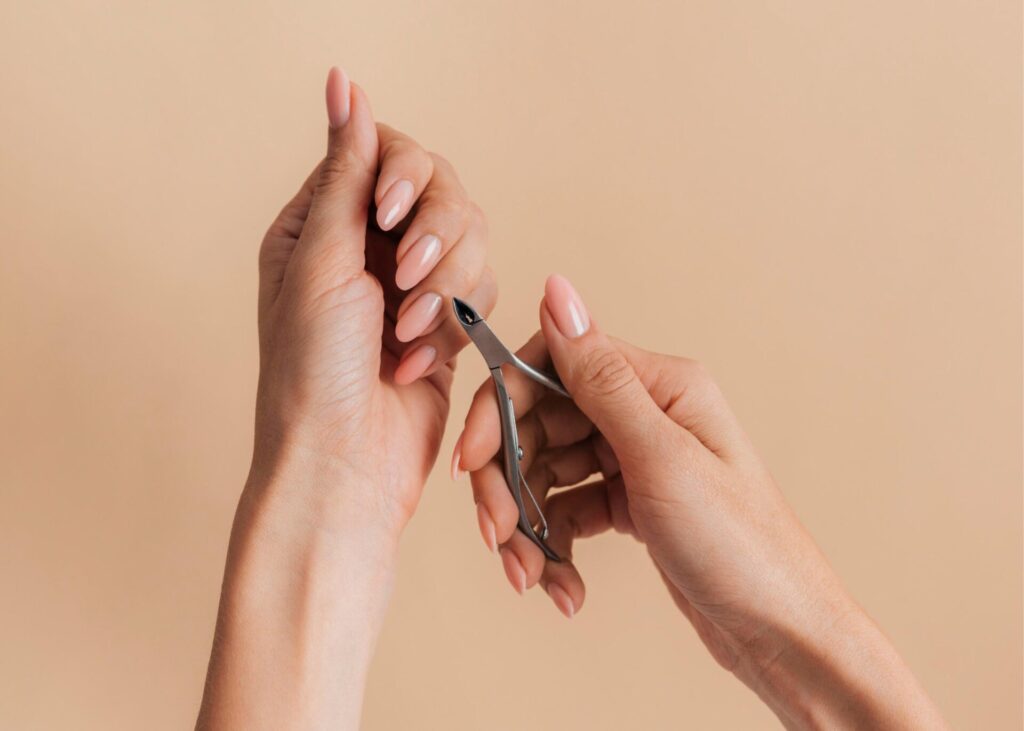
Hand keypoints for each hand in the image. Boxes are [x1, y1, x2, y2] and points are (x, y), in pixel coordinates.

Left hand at [198, 68, 492, 730]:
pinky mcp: (446, 323)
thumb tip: (344, 85)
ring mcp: (409, 286)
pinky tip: (418, 363)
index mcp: (321, 223)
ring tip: (406, 336)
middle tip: (401, 281)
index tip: (389, 215)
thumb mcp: (319, 262)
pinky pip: (481, 291)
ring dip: (445, 289)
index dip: (403, 176)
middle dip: (432, 241)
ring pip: (472, 240)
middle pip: (442, 191)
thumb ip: (344, 172)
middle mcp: (368, 247)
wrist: (343, 467)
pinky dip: (454, 326)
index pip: (384, 153)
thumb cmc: (311, 376)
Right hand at [456, 275, 945, 728]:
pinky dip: (554, 548)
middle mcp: (644, 414)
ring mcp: (635, 459)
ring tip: (530, 577)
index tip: (470, 459)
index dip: (500, 408)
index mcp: (659, 385)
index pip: (551, 366)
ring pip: (546, 473)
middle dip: (508, 482)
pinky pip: (567, 510)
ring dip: (526, 525)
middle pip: (539, 425)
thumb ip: (600, 376)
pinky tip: (563, 587)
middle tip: (496, 534)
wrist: (782, 634)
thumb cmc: (741, 545)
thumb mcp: (661, 457)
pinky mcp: (630, 503)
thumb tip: (557, 289)